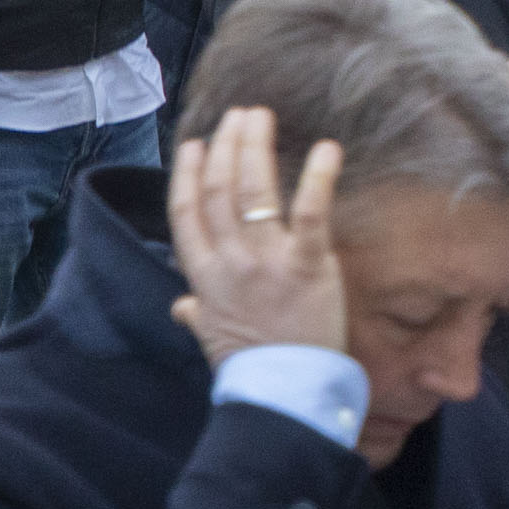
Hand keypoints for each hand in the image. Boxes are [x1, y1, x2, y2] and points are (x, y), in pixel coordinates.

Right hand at [167, 107, 347, 362]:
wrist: (283, 393)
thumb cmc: (250, 366)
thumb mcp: (209, 336)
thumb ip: (195, 312)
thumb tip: (182, 305)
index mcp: (202, 276)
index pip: (186, 211)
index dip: (187, 172)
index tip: (195, 143)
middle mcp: (229, 261)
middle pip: (218, 189)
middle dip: (225, 146)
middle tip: (239, 115)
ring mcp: (266, 261)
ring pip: (253, 191)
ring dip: (255, 147)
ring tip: (260, 117)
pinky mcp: (308, 266)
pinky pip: (310, 212)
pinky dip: (318, 176)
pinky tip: (327, 147)